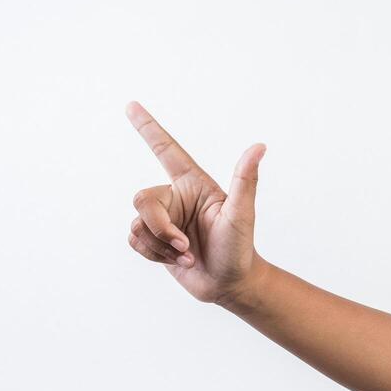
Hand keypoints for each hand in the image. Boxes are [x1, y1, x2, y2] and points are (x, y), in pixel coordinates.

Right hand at [124, 100, 267, 306]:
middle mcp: (175, 198)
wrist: (231, 285)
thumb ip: (245, 179)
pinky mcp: (155, 241)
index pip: (166, 149)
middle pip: (142, 200)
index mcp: (193, 184)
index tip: (131, 105)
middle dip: (160, 228)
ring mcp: (164, 219)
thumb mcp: (241, 213)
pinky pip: (135, 241)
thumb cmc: (240, 248)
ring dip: (160, 247)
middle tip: (185, 246)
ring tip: (187, 256)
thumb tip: (260, 146)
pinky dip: (154, 256)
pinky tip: (177, 262)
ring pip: (137, 225)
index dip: (148, 128)